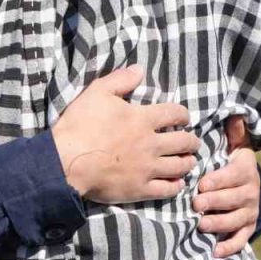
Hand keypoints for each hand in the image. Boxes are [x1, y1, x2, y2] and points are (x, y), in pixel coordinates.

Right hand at [52, 67, 199, 203]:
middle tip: (193, 142)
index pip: (174, 114)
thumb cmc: (81, 125)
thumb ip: (120, 80)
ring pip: (179, 166)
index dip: (183, 114)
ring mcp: (147, 168)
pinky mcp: (139, 189)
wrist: (67, 161)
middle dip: (192, 141)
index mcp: (143, 119)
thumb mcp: (97, 92)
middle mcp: (151, 144)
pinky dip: (176, 186)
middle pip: (183, 142)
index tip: (185, 118)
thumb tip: (140, 70)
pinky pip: (166, 190)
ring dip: (188, 162)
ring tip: (189, 161)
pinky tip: (178, 184)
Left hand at [193, 116, 259, 257]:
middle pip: (234, 199)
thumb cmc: (231, 162)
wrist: (245, 183)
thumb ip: (234, 133)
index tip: (201, 184)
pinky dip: (230, 246)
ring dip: (219, 223)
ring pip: (236, 220)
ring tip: (201, 225)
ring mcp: (249, 211)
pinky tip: (216, 252)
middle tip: (196, 204)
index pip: (234, 175)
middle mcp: (251, 192)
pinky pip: (241, 238)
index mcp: (245, 170)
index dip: (219, 180)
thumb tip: (235, 115)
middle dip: (215, 202)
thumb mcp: (234, 145)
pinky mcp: (247, 227)